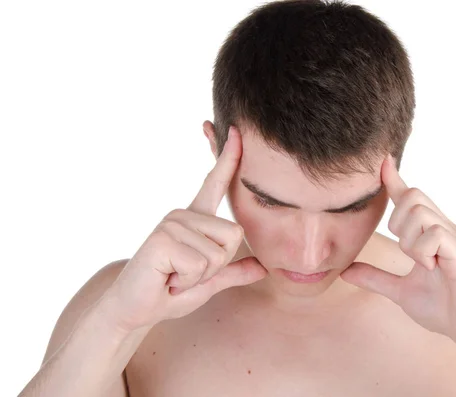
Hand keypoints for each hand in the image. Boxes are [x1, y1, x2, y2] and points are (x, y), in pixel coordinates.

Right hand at [99, 126, 266, 333]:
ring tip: (175, 275)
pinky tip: (167, 278)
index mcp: (196, 219)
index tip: (235, 130)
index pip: (216, 183)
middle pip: (234, 235)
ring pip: (218, 252)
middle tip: (186, 273)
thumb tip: (263, 267)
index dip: (228, 158)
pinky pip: (199, 264)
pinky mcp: (163, 237)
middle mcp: (184, 214)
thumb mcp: (209, 282)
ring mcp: (172, 223)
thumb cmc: (170, 292)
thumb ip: (234, 271)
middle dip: (216, 266)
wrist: (134, 309)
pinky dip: (187, 281)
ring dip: (199, 276)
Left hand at [340, 154, 455, 349]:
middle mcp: (443, 228)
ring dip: (410, 239)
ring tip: (421, 263)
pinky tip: (430, 268)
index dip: (393, 179)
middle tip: (406, 251)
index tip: (381, 161)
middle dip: (398, 220)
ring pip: (420, 211)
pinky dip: (423, 251)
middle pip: (413, 195)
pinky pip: (434, 234)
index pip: (408, 197)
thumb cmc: (443, 308)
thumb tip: (345, 271)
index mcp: (430, 233)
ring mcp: (453, 238)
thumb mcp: (400, 291)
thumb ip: (375, 277)